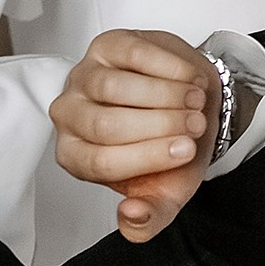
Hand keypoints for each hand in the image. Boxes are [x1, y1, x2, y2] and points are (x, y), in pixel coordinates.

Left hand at [49, 29, 220, 244]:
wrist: (192, 104)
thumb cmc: (172, 147)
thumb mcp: (166, 192)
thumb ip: (148, 219)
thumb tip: (131, 218)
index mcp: (76, 158)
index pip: (100, 162)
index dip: (147, 156)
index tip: (187, 151)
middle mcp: (68, 117)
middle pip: (105, 125)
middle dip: (158, 126)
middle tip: (196, 127)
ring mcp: (83, 77)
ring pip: (113, 88)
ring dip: (164, 96)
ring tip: (196, 102)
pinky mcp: (106, 45)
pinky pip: (131, 53)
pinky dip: (167, 67)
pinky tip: (189, 79)